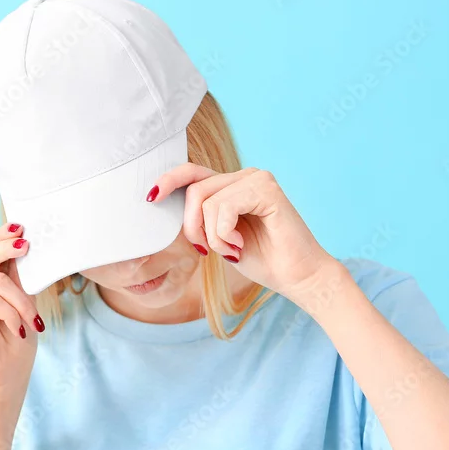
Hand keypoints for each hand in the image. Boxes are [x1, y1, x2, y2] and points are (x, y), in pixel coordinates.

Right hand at [0, 222, 41, 427]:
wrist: (4, 377)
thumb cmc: (16, 340)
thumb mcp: (25, 300)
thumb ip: (20, 275)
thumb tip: (26, 243)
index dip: (4, 234)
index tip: (23, 227)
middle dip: (11, 250)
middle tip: (28, 246)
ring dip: (21, 303)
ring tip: (33, 322)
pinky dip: (10, 314)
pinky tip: (19, 330)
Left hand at [148, 166, 339, 304]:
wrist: (298, 277)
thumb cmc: (262, 259)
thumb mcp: (219, 238)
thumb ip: (201, 219)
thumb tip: (164, 206)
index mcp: (233, 185)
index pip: (192, 173)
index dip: (169, 181)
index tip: (150, 198)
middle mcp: (244, 176)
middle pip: (194, 189)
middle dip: (191, 226)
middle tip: (206, 251)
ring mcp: (257, 179)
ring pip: (207, 201)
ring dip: (212, 236)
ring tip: (232, 250)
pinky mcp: (267, 190)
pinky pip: (225, 208)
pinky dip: (224, 234)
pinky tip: (240, 245)